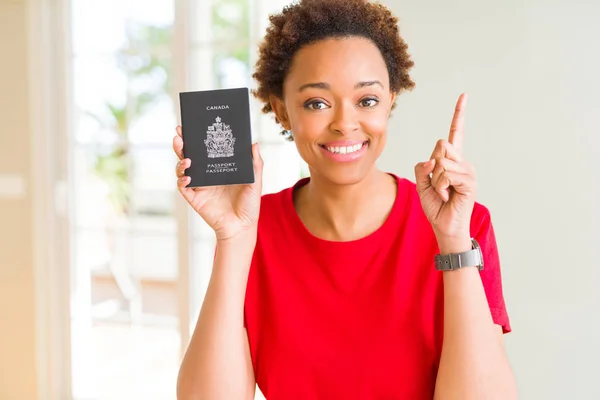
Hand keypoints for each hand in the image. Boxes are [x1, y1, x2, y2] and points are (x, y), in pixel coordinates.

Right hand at [173, 125, 263, 241]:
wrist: (243, 226)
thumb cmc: (249, 205)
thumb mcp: (255, 181)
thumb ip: (255, 163)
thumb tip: (254, 143)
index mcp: (219, 168)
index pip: (205, 149)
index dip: (197, 138)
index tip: (192, 125)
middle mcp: (207, 175)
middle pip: (189, 155)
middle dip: (182, 144)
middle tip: (180, 133)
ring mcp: (199, 186)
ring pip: (183, 169)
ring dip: (181, 161)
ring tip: (187, 157)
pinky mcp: (195, 199)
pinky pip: (183, 187)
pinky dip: (182, 180)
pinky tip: (187, 177)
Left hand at [414, 93, 475, 242]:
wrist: (444, 226)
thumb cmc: (435, 205)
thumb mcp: (421, 183)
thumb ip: (422, 167)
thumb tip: (432, 159)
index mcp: (450, 160)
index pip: (455, 133)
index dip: (459, 115)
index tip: (464, 96)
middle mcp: (461, 162)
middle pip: (441, 145)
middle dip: (432, 165)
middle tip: (437, 184)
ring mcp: (467, 171)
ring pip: (441, 162)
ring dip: (435, 180)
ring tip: (442, 193)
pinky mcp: (470, 181)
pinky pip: (446, 174)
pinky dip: (440, 187)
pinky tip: (447, 196)